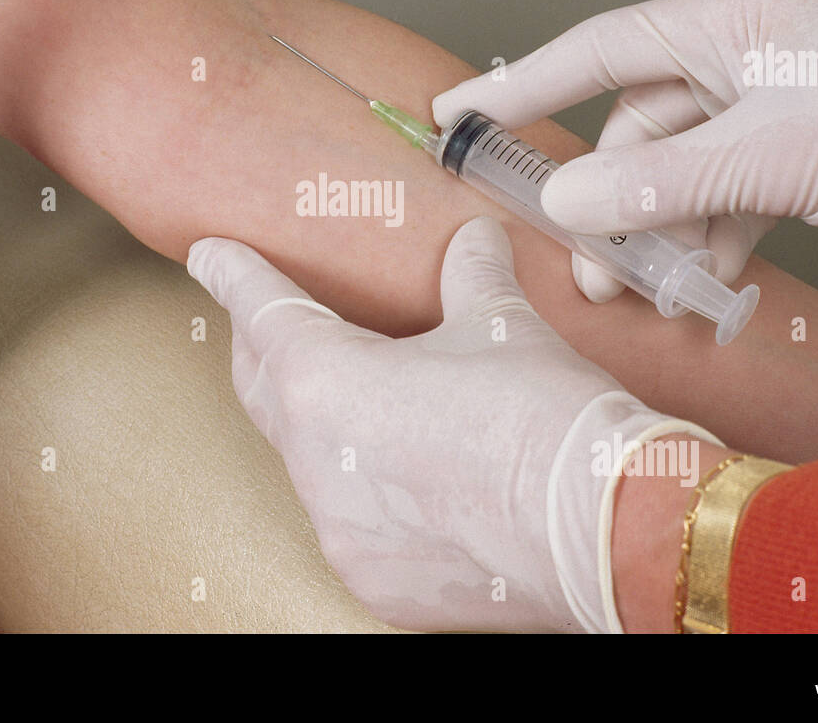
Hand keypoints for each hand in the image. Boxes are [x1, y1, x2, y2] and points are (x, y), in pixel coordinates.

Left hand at [187, 216, 714, 631]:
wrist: (608, 528)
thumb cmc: (546, 417)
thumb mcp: (502, 324)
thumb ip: (471, 275)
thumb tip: (474, 239)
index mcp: (326, 383)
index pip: (263, 313)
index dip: (235, 276)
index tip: (209, 256)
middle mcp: (314, 463)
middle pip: (263, 388)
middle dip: (262, 345)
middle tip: (272, 314)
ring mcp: (340, 530)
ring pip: (305, 460)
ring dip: (317, 421)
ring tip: (359, 395)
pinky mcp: (375, 579)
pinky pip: (347, 519)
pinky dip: (360, 485)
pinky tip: (400, 470)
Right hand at [434, 0, 817, 302]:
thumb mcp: (772, 157)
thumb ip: (659, 180)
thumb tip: (566, 196)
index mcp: (733, 19)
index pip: (598, 48)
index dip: (519, 82)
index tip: (456, 110)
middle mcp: (744, 52)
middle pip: (638, 125)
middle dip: (609, 199)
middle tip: (587, 265)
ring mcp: (771, 101)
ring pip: (678, 168)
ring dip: (657, 231)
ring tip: (647, 290)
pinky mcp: (796, 147)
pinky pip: (721, 190)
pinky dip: (706, 235)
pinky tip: (704, 282)